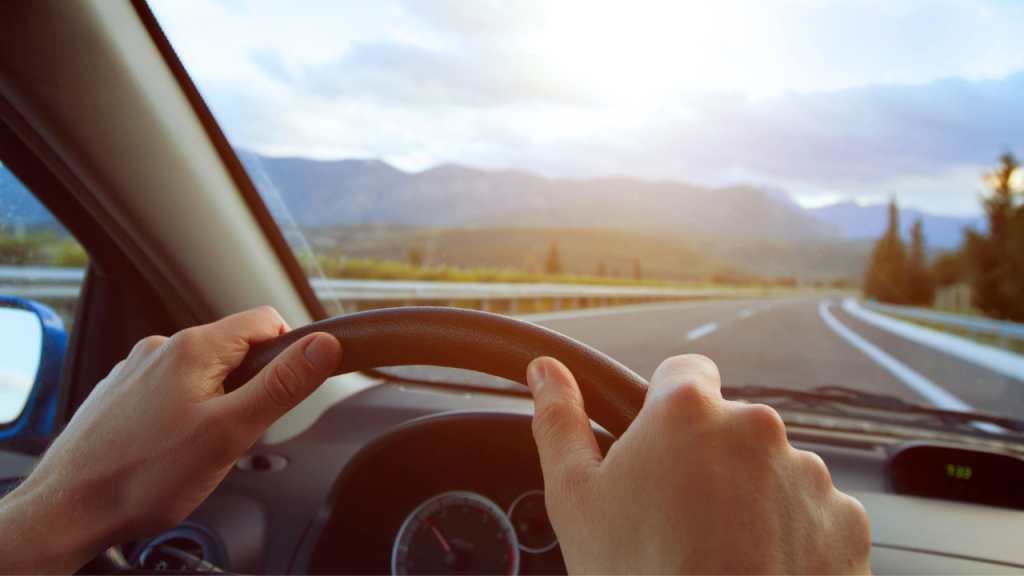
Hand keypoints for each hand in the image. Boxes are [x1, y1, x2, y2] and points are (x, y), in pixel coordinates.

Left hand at [0, 307, 341, 573]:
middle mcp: (161, 348)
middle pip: (234, 348)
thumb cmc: (143, 477)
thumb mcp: (231, 432)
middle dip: (248, 387)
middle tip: (233, 434)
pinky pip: (169, 390)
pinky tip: (166, 448)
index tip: (282, 392)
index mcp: (193, 348)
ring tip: (196, 448)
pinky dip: (181, 413)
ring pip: (201, 372)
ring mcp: (136, 370)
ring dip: (214, 402)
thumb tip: (324, 346)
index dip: (288, 353)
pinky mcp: (120, 394)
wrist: (67, 511)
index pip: (266, 320)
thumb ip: (282, 386)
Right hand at [526, 355, 871, 573]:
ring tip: (720, 554)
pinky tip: (758, 569)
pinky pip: (813, 513)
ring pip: (772, 470)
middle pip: (729, 427)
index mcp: (687, 410)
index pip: (684, 372)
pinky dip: (791, 535)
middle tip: (678, 520)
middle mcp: (756, 427)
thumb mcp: (574, 498)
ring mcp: (808, 473)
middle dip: (708, 461)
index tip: (660, 451)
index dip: (667, 410)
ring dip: (752, 498)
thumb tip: (546, 372)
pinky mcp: (845, 520)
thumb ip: (559, 420)